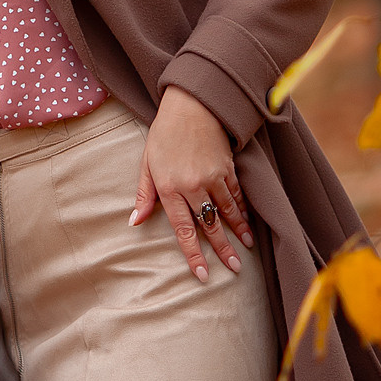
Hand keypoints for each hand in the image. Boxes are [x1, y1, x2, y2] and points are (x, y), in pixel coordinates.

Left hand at [130, 84, 254, 282]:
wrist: (191, 105)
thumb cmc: (163, 134)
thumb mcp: (146, 162)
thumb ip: (143, 194)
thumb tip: (134, 222)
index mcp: (169, 188)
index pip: (183, 230)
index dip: (193, 255)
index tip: (202, 276)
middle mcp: (193, 186)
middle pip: (210, 225)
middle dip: (222, 250)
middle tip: (234, 269)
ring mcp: (212, 177)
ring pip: (227, 212)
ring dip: (238, 232)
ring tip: (245, 248)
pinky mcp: (227, 168)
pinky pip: (236, 194)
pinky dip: (241, 209)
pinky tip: (246, 221)